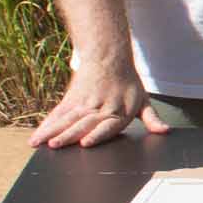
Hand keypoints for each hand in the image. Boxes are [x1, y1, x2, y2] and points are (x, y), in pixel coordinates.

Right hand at [29, 61, 164, 148]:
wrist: (109, 58)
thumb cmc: (128, 84)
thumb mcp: (143, 100)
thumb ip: (152, 119)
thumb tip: (165, 131)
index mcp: (118, 111)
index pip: (106, 126)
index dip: (96, 135)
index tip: (85, 143)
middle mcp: (100, 108)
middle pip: (82, 124)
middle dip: (67, 135)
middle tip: (54, 145)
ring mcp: (83, 104)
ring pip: (66, 119)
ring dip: (52, 131)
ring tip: (40, 142)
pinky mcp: (71, 100)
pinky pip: (57, 114)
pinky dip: (46, 125)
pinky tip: (37, 136)